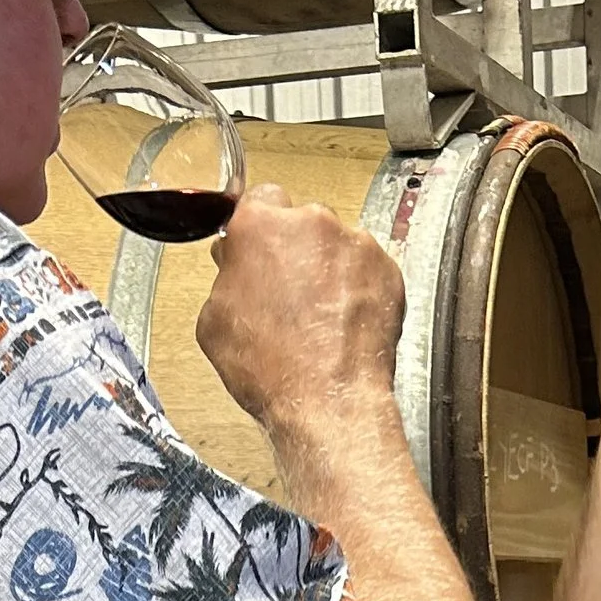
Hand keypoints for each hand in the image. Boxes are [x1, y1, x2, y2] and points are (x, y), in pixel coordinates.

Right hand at [195, 185, 406, 449]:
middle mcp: (310, 223)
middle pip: (301, 221)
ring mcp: (353, 243)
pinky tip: (343, 321)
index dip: (260, 227)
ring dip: (328, 268)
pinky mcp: (386, 268)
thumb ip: (225, 276)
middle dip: (295, 249)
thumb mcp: (214, 322)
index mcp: (259, 225)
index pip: (260, 199)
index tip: (261, 246)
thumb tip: (234, 266)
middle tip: (288, 291)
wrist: (328, 401)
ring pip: (336, 244)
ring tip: (319, 314)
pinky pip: (366, 267)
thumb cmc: (272, 368)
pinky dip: (358, 287)